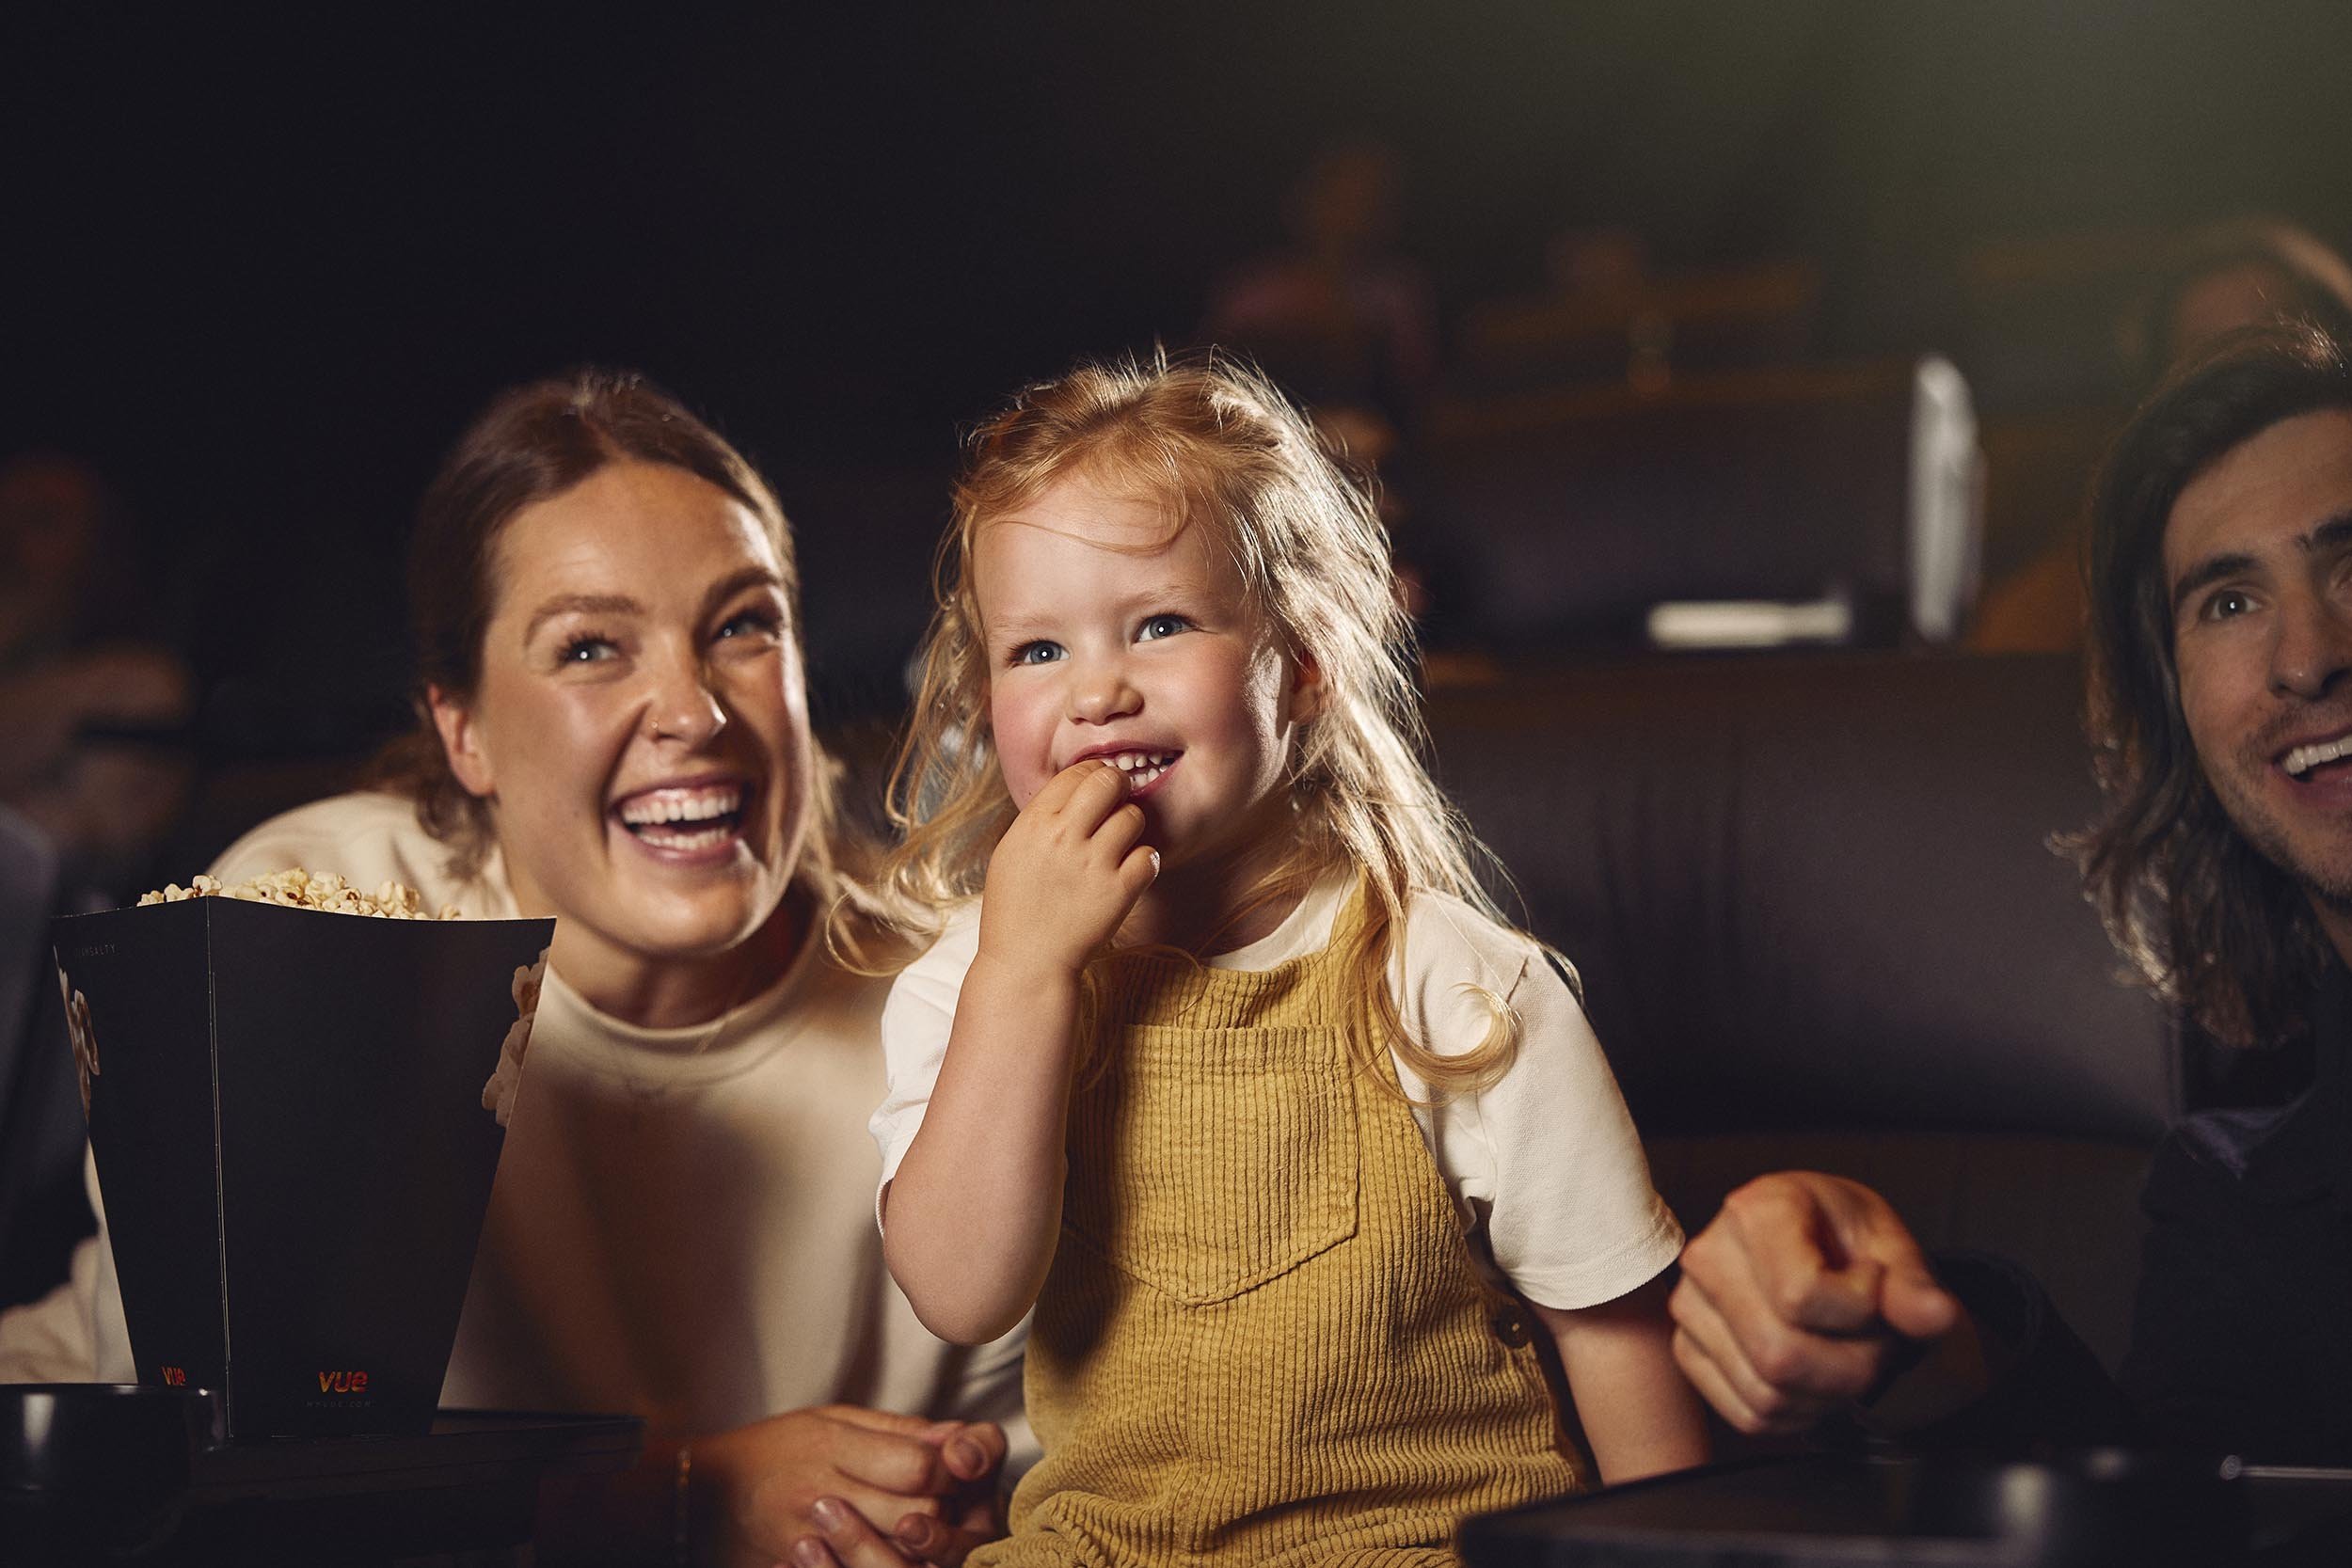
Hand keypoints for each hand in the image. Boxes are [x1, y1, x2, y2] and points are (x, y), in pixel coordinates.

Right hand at [694, 1405, 1005, 1567]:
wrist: (698, 1499)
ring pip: (896, 1554)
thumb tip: (959, 1435)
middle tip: (937, 1499)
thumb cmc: (772, 1451)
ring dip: (918, 1544)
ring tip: (912, 1525)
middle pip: (916, 1515)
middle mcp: (820, 1496)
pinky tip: (883, 1549)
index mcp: (830, 1448)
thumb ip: (897, 1430)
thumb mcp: (830, 1421)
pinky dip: (884, 1562)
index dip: (947, 1467)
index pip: (918, 1466)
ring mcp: (809, 1543)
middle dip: (940, 1508)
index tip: (948, 1466)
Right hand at [978, 760, 1157, 976]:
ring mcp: (1094, 864)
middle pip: (1109, 782)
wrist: (1027, 962)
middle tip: (1119, 801)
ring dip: (1131, 826)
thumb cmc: (1015, 909)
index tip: (1097, 786)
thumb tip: (1072, 791)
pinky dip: (1144, 861)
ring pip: (1133, 817)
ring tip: (1119, 844)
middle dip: (1118, 786)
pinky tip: (1130, 870)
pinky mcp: (1119, 891)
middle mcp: (1065, 837)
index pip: (1076, 773)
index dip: (1093, 774)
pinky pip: (1149, 856)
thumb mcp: (1011, 852)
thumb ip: (1040, 818)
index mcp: (1034, 823)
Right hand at [1668, 1172, 1963, 1434]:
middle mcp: (1708, 1255)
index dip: (1860, 1308)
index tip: (1872, 1281)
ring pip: (1767, 1393)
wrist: (1810, 1244)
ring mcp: (1689, 1306)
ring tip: (1846, 1353)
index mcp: (1756, 1209)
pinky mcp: (1688, 1350)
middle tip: (1875, 1338)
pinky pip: (1750, 1415)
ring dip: (1830, 1393)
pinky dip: (1799, 1413)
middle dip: (1853, 1365)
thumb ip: (1912, 1283)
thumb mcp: (1888, 1243)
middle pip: (1780, 1354)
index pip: (1801, 1295)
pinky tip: (1815, 1376)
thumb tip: (1933, 1316)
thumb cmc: (1842, 1237)